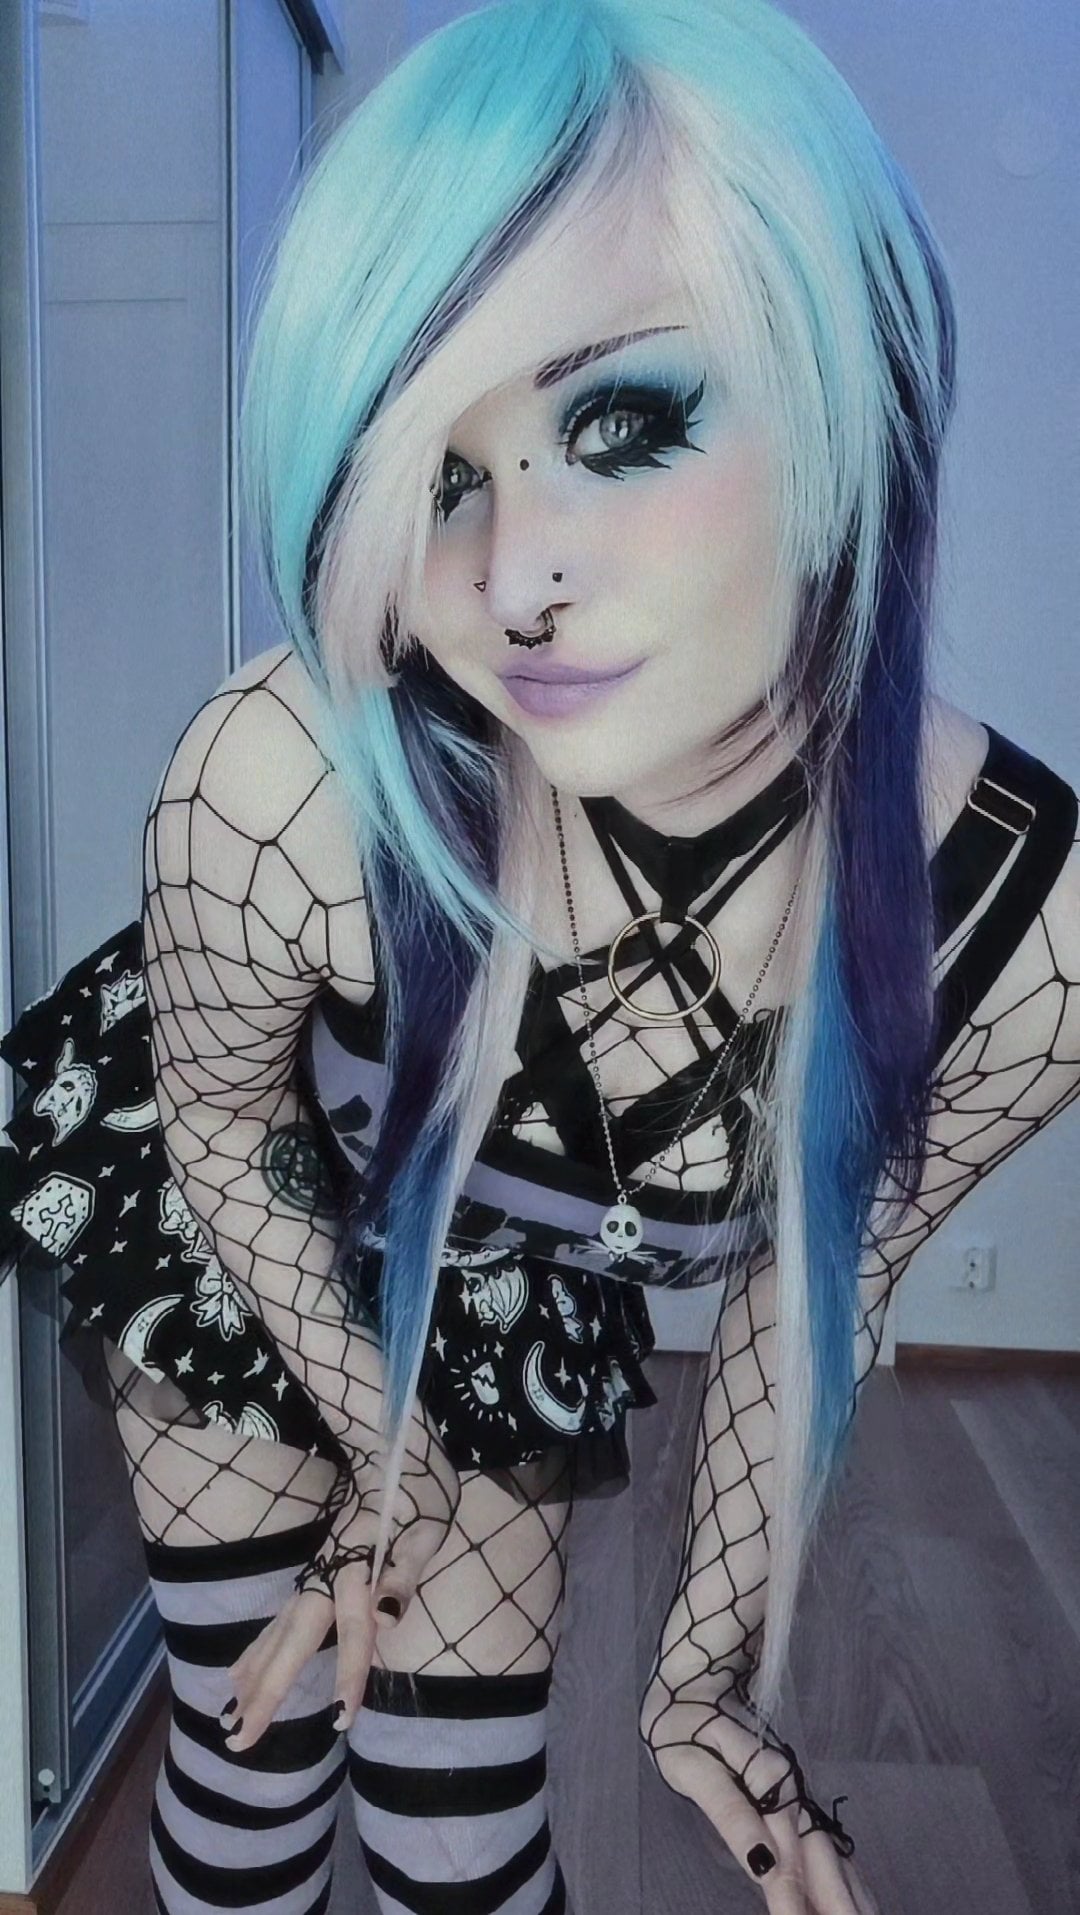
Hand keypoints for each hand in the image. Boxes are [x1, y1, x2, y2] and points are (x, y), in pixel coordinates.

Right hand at [220, 1435, 459, 1751]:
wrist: (390, 1443)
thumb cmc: (419, 1489)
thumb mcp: (426, 1526)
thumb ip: (405, 1571)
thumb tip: (385, 1617)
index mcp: (359, 1566)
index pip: (354, 1629)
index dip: (348, 1672)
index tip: (339, 1721)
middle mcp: (328, 1574)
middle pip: (293, 1639)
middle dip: (266, 1691)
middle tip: (238, 1740)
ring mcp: (316, 1573)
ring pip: (277, 1630)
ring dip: (253, 1675)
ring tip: (226, 1719)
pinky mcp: (315, 1571)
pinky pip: (279, 1618)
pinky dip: (257, 1649)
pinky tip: (238, 1674)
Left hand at [640, 1687, 881, 1913]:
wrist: (695, 1686)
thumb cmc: (685, 1731)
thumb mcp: (695, 1770)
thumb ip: (732, 1815)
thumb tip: (763, 1863)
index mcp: (769, 1785)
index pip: (787, 1856)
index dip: (794, 1897)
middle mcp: (793, 1793)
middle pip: (823, 1860)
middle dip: (838, 1904)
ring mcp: (799, 1798)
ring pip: (835, 1856)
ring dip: (853, 1895)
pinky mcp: (796, 1802)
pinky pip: (830, 1849)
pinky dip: (850, 1880)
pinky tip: (862, 1902)